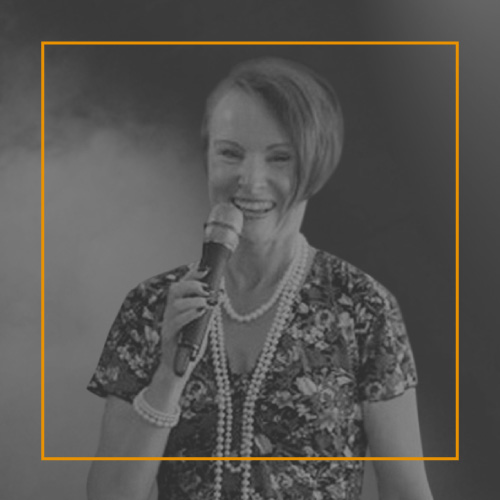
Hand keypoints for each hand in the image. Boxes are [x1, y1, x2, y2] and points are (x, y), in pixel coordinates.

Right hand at [159, 265, 210, 381]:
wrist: (177, 370)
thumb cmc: (190, 347)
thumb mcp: (202, 325)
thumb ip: (207, 311)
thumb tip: (218, 295)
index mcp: (177, 308)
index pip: (182, 284)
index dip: (192, 274)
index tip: (205, 268)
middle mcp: (170, 313)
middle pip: (175, 289)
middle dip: (191, 284)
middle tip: (206, 288)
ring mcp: (167, 324)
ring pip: (174, 304)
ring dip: (193, 300)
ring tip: (206, 302)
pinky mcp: (167, 337)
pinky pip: (176, 322)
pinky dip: (189, 314)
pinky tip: (200, 312)